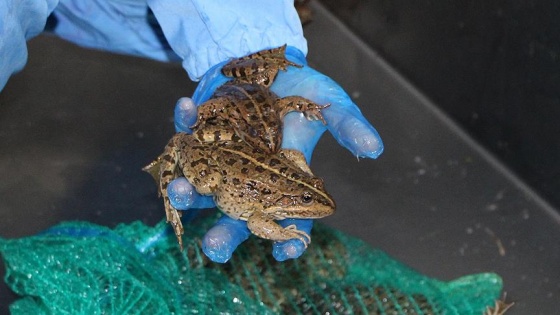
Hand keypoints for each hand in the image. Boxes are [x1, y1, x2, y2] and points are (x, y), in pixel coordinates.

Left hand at [169, 47, 382, 262]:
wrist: (270, 60)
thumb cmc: (302, 89)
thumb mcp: (331, 104)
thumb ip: (349, 126)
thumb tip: (375, 149)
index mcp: (282, 178)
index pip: (286, 217)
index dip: (288, 237)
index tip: (286, 251)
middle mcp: (248, 177)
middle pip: (235, 216)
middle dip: (223, 235)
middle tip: (214, 250)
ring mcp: (220, 157)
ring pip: (201, 186)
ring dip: (187, 191)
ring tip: (179, 190)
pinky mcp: (199, 131)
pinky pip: (186, 131)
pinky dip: (184, 121)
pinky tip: (187, 108)